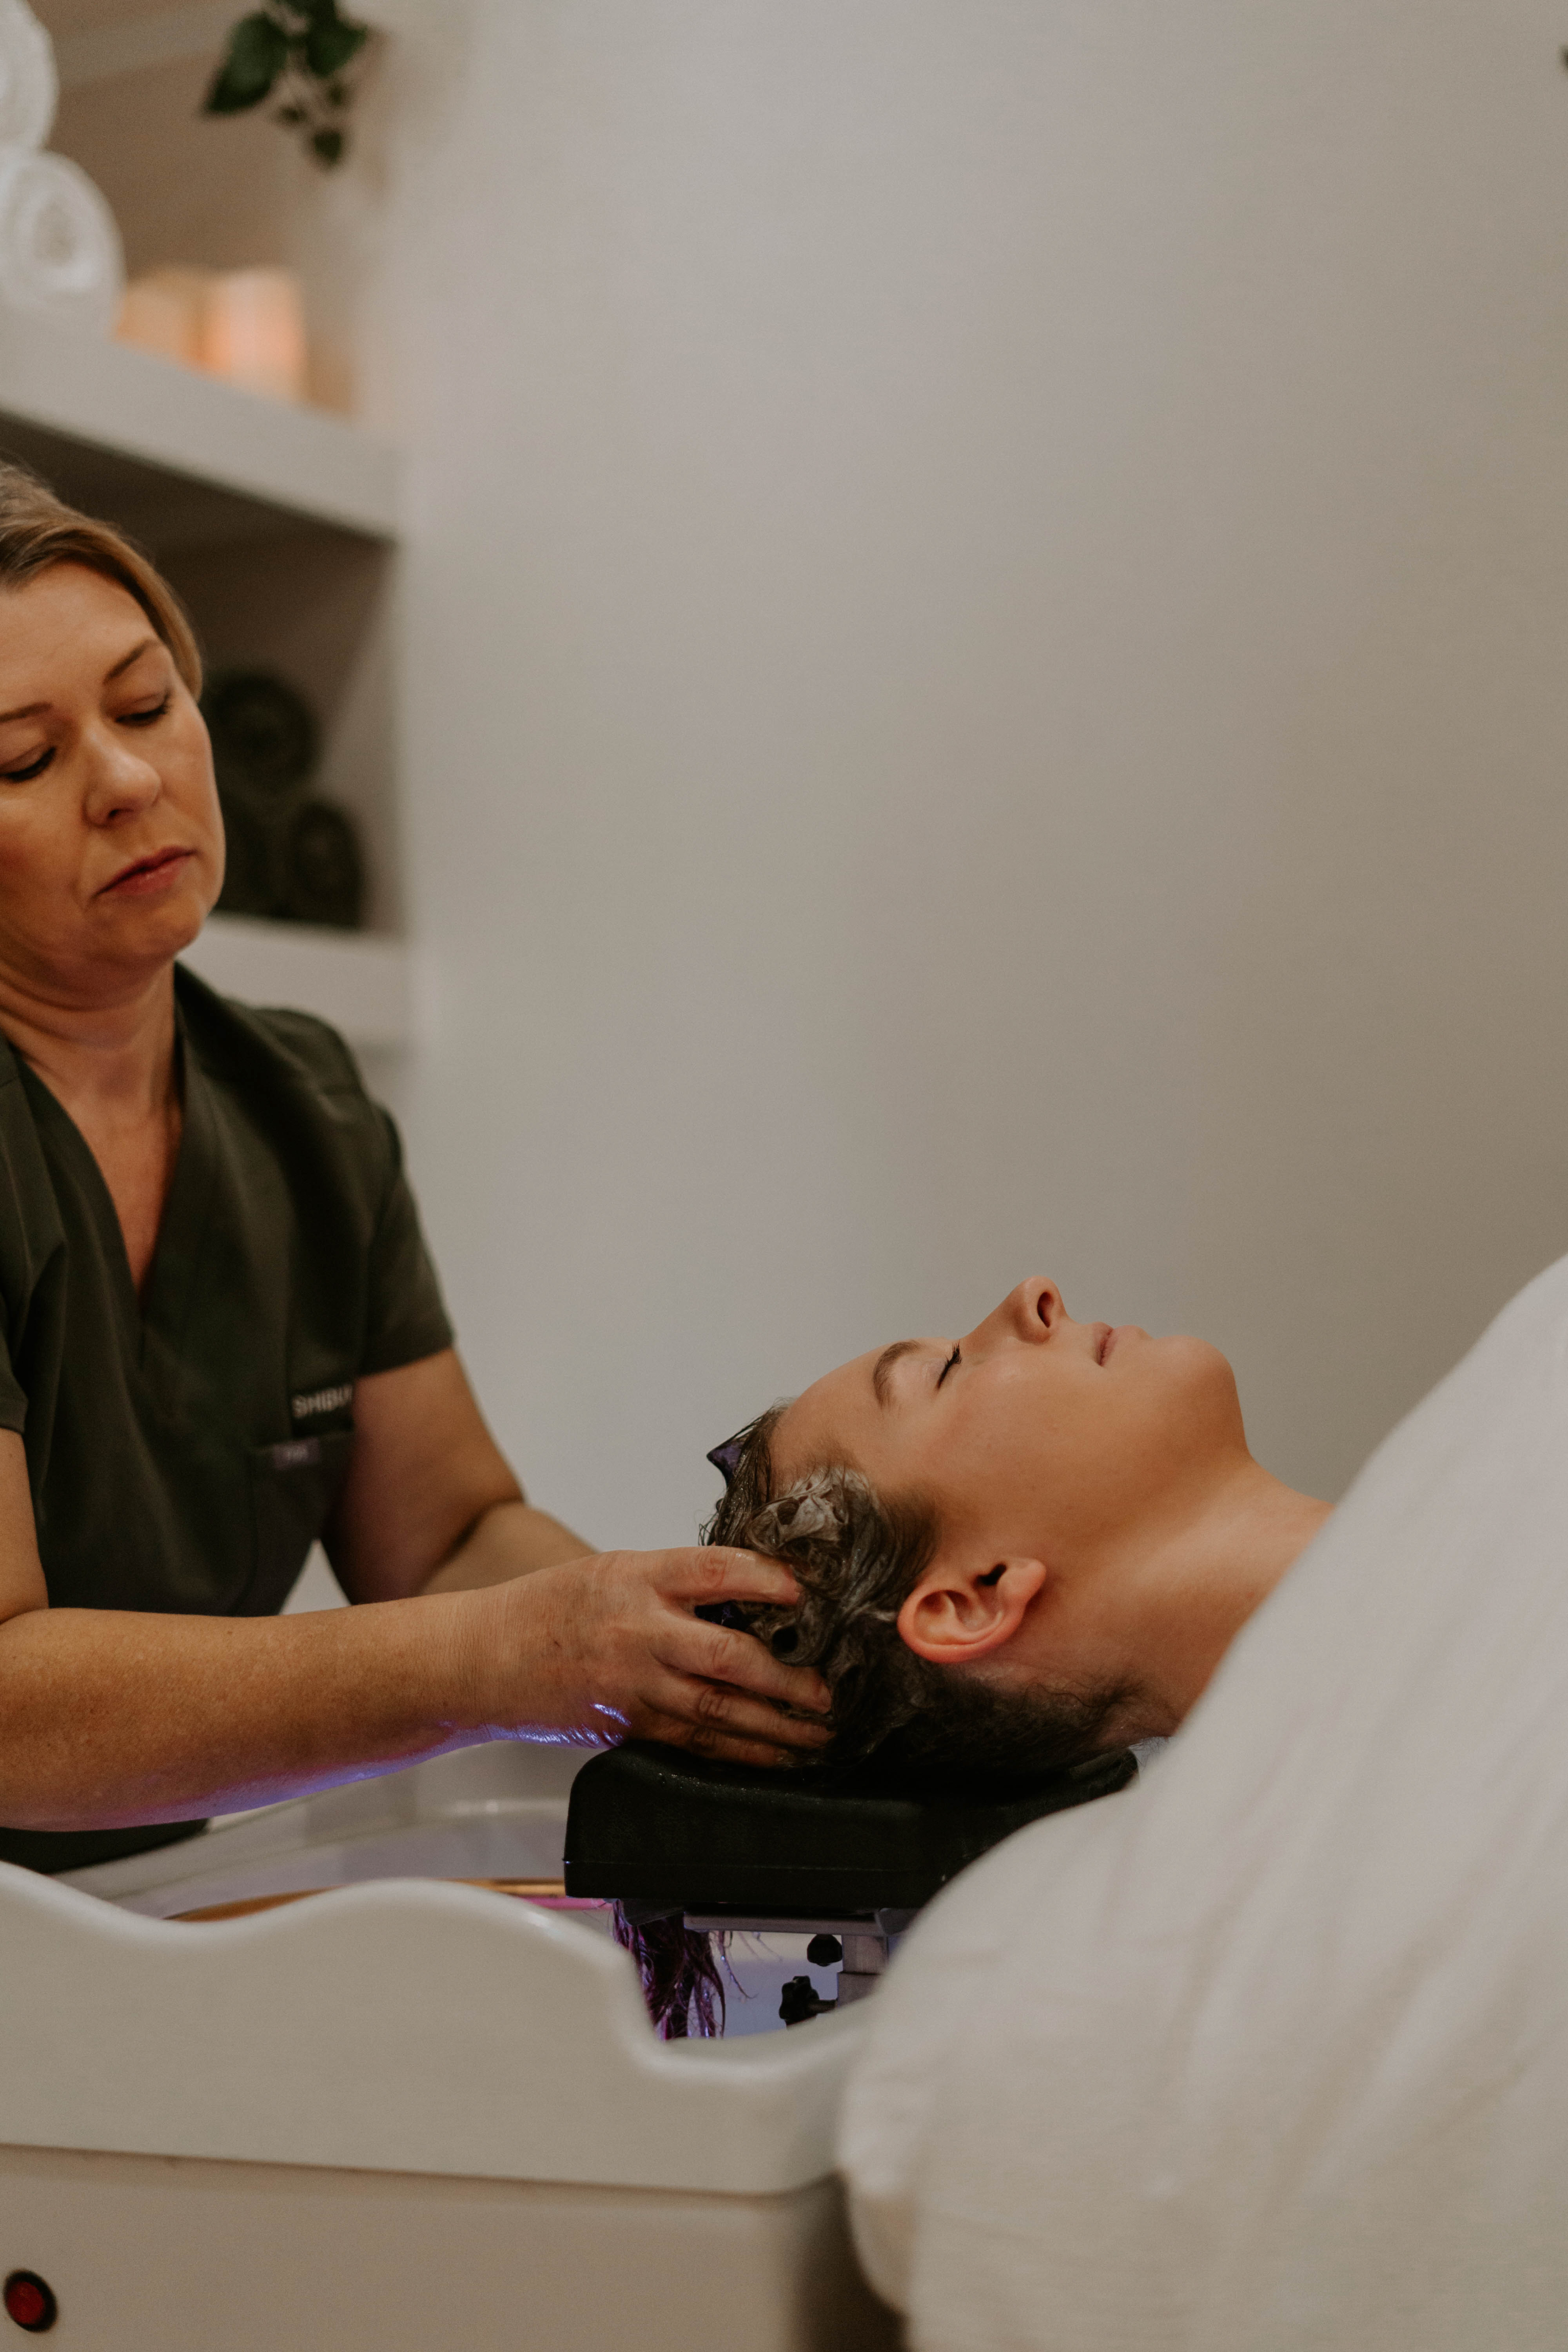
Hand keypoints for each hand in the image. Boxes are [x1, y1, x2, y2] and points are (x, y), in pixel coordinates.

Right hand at [472, 1547, 833, 1767]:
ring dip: (777, 1726)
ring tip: (819, 1733)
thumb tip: (753, 1595)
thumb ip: (677, 1581)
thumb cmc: (550, 1607)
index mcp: (637, 1576)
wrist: (484, 1657)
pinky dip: (740, 1752)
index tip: (810, 1594)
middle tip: (830, 1691)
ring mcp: (633, 1683)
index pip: (717, 1571)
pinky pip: (694, 1742)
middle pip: (728, 1654)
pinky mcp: (626, 1725)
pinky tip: (774, 1756)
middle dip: (788, 1678)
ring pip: (718, 1710)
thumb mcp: (613, 1569)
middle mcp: (638, 1629)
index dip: (770, 1581)